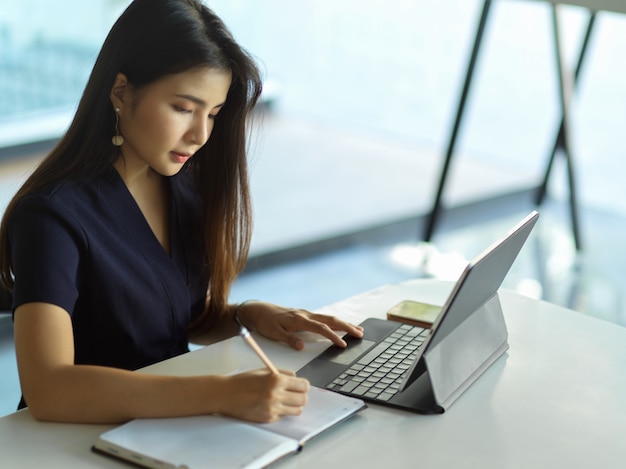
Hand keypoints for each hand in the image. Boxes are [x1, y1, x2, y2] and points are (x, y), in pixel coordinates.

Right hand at [221, 369, 309, 422]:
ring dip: (294, 405)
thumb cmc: (244, 381)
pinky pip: (283, 416)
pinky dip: (282, 411)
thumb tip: (297, 378)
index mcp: (276, 380)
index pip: (303, 386)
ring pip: (297, 410)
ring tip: (286, 400)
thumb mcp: (264, 371)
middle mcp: (276, 395)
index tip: (301, 386)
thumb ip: (283, 374)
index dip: (303, 385)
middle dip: (301, 396)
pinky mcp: (268, 418)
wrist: (226, 394)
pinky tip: (272, 405)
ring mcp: (272, 408)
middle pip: (303, 399)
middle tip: (295, 393)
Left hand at [236, 301, 363, 349]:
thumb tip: (302, 346)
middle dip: (346, 326)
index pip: (321, 328)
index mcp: (299, 319)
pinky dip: (335, 322)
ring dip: (343, 323)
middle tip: (360, 333)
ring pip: (329, 318)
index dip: (333, 336)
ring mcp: (306, 314)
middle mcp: (305, 314)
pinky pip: (324, 318)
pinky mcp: (304, 315)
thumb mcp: (273, 333)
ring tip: (357, 330)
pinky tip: (341, 326)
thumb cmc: (264, 322)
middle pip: (330, 319)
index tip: (343, 345)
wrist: (257, 310)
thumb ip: (288, 339)